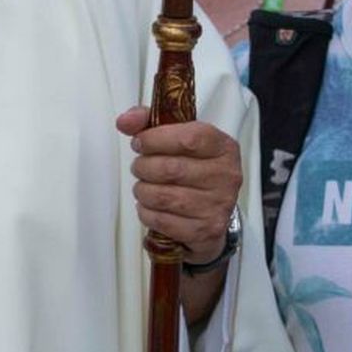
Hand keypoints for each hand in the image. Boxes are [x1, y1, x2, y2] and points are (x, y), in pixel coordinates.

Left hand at [116, 106, 241, 264]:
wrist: (210, 211)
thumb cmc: (192, 169)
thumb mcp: (178, 137)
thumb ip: (149, 122)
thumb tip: (125, 121)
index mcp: (223, 147)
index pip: (188, 138)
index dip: (156, 139)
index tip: (140, 142)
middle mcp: (226, 176)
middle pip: (170, 169)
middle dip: (143, 167)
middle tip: (140, 167)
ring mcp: (218, 205)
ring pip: (162, 196)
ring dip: (143, 190)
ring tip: (144, 186)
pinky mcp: (205, 230)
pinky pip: (162, 220)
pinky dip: (146, 212)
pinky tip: (150, 206)